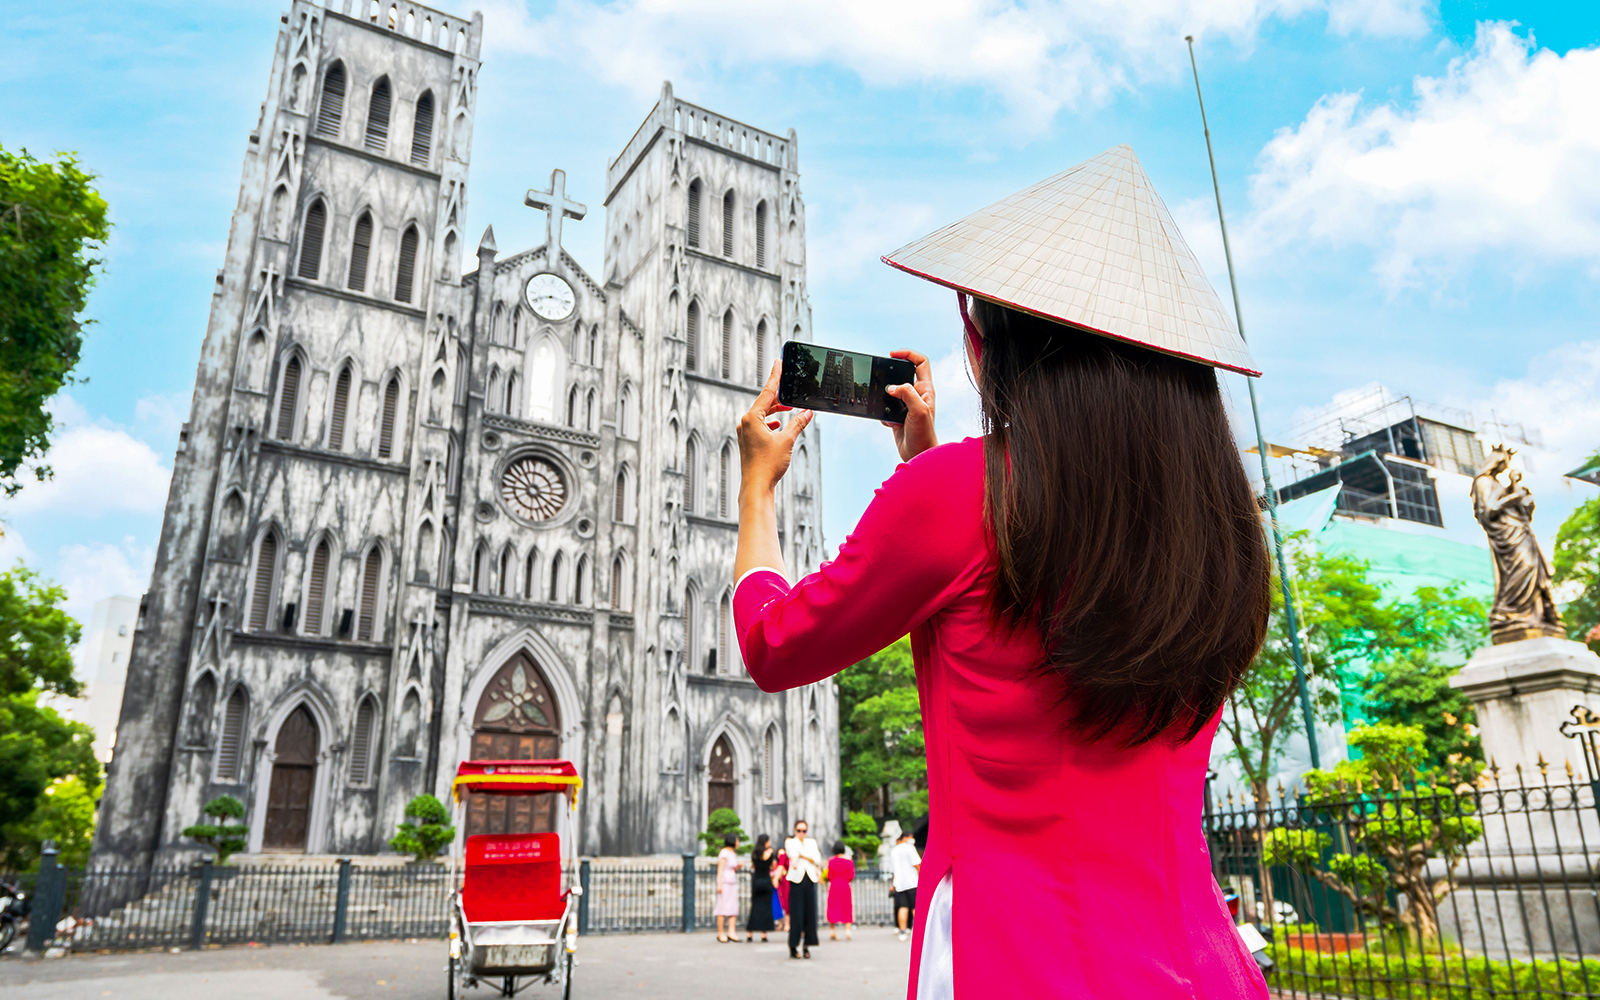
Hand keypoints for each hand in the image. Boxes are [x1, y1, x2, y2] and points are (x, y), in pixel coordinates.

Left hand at [738, 363, 812, 496]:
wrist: (756, 486)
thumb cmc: (767, 465)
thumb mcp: (787, 440)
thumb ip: (797, 423)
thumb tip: (807, 413)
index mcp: (751, 418)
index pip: (767, 392)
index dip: (775, 376)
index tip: (778, 362)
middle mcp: (744, 423)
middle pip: (764, 403)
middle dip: (778, 397)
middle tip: (790, 388)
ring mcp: (744, 433)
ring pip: (762, 415)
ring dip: (776, 411)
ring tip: (789, 408)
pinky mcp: (747, 442)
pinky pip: (760, 425)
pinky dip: (771, 423)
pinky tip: (779, 426)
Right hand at [884, 349, 936, 460]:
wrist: (918, 455)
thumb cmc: (924, 434)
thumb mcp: (919, 410)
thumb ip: (907, 394)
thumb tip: (892, 387)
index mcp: (926, 390)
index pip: (921, 363)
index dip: (908, 354)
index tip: (893, 354)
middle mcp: (917, 395)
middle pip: (903, 373)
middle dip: (891, 375)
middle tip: (881, 374)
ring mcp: (907, 405)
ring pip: (892, 391)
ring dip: (885, 397)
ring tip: (887, 407)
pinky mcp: (897, 415)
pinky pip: (885, 407)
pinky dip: (883, 412)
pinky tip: (889, 422)